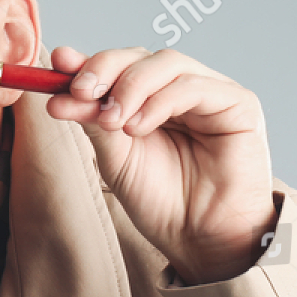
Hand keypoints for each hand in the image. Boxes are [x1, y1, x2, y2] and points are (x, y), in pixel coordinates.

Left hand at [44, 46, 277, 283]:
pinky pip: (193, 86)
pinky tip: (139, 127)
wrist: (200, 240)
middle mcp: (183, 91)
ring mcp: (212, 94)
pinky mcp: (239, 104)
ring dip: (130, 87)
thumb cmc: (163, 203)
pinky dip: (160, 101)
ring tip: (113, 122)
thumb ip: (93, 121)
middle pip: (141, 56)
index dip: (89, 62)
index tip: (59, 63)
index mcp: (153, 100)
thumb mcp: (115, 158)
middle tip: (81, 91)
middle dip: (106, 68)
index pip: (120, 67)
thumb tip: (57, 91)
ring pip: (166, 63)